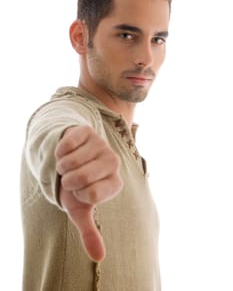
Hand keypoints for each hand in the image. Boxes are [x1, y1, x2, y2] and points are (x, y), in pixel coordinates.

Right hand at [55, 125, 122, 261]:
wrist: (71, 160)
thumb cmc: (77, 186)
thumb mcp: (81, 209)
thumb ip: (90, 232)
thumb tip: (99, 258)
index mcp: (115, 183)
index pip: (91, 194)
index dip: (77, 194)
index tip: (81, 190)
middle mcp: (113, 162)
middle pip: (80, 177)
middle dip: (68, 180)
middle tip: (73, 177)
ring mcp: (101, 144)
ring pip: (70, 161)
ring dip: (62, 166)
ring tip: (70, 165)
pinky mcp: (88, 131)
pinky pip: (66, 144)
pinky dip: (59, 152)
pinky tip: (67, 151)